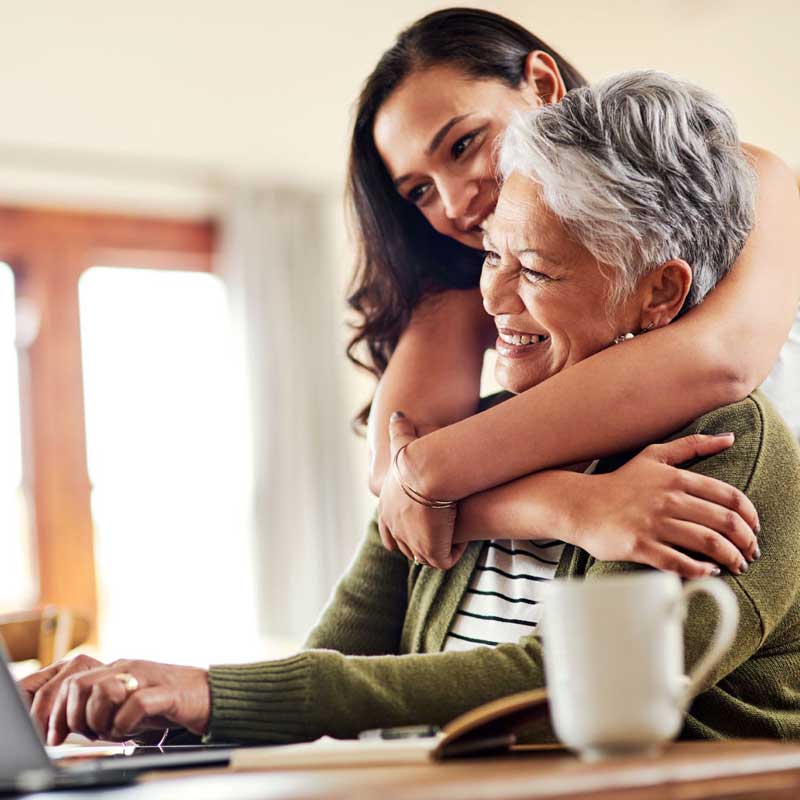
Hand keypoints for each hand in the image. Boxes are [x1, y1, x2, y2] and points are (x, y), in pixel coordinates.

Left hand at [19, 655, 209, 744]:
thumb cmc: (165, 703)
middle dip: (74, 718)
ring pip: (102, 692)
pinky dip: (126, 724)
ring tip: (114, 732)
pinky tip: (133, 730)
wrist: (209, 695)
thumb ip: (99, 708)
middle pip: (78, 685)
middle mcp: (127, 668)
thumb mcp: (126, 704)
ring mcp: (146, 677)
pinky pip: (134, 705)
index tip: (54, 737)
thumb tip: (64, 726)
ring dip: (101, 721)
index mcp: (114, 670)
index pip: (69, 682)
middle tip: (88, 735)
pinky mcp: (166, 692)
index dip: (54, 712)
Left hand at [377, 411, 465, 568]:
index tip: (422, 523)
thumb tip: (398, 414)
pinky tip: (464, 538)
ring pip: (425, 556)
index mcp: (386, 510)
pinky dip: (455, 551)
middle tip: (442, 531)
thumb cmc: (417, 456)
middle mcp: (395, 529)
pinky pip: (444, 559)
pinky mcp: (431, 551)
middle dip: (423, 542)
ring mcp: (412, 543)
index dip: (405, 530)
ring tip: (455, 535)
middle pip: (407, 548)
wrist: (427, 472)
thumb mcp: (404, 443)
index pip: (390, 532)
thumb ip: (400, 430)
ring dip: (440, 547)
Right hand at [571, 433, 758, 577]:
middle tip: (750, 553)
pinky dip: (701, 570)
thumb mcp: (654, 456)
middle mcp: (667, 499)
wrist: (579, 505)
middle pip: (724, 522)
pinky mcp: (640, 546)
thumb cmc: (619, 483)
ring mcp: (653, 523)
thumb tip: (730, 438)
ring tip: (736, 566)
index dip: (749, 516)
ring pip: (707, 543)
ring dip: (730, 558)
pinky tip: (708, 571)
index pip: (729, 497)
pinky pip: (679, 562)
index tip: (754, 529)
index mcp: (675, 478)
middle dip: (745, 542)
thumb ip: (692, 445)